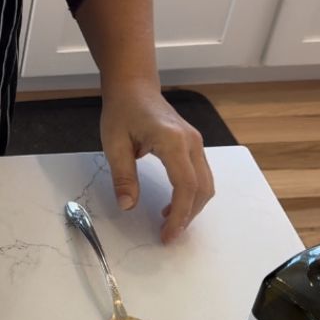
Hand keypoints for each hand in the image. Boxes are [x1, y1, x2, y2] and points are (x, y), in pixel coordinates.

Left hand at [100, 81, 214, 243]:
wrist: (133, 85)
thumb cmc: (122, 110)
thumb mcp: (114, 143)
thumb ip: (123, 176)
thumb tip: (128, 206)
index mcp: (172, 140)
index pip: (186, 185)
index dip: (179, 215)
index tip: (166, 234)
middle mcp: (191, 141)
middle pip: (202, 188)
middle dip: (188, 216)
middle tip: (168, 235)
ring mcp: (196, 141)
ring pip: (206, 183)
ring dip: (192, 207)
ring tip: (169, 222)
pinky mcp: (194, 144)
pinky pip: (201, 175)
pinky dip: (192, 194)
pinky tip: (174, 204)